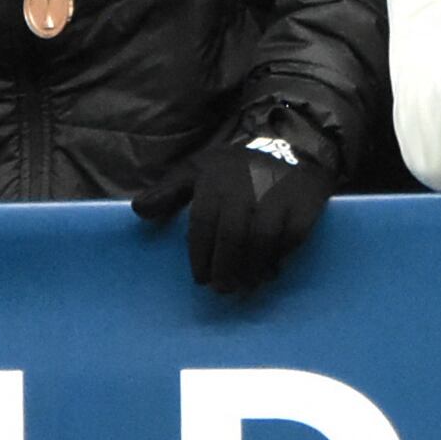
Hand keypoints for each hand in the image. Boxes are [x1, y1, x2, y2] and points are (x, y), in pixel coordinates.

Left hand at [139, 115, 332, 294]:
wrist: (293, 150)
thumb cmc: (237, 168)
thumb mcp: (199, 170)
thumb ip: (170, 191)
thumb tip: (138, 210)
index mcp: (216, 180)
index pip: (204, 224)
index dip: (200, 255)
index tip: (200, 278)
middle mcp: (246, 187)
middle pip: (232, 235)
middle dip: (225, 267)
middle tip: (222, 289)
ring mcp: (276, 196)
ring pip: (261, 240)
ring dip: (251, 268)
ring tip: (245, 285)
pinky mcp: (302, 206)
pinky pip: (289, 239)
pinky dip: (278, 259)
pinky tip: (270, 271)